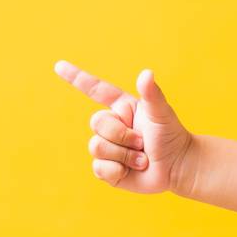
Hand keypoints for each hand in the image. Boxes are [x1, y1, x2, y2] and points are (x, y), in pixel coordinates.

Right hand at [55, 61, 194, 194]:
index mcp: (121, 108)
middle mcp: (111, 126)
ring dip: (123, 155)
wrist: (178, 167)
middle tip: (142, 142)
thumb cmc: (171, 136)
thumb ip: (152, 94)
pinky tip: (132, 171)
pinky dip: (118, 170)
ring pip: (96, 147)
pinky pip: (99, 168)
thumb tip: (146, 73)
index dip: (76, 78)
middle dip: (121, 135)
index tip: (59, 66)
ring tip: (142, 158)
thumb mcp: (161, 113)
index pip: (95, 90)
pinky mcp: (107, 169)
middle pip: (96, 123)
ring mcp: (108, 147)